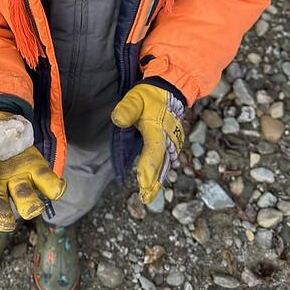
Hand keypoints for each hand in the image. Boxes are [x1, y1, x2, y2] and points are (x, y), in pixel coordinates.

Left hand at [111, 84, 184, 203]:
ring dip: (157, 181)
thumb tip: (118, 119)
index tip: (143, 182)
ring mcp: (172, 143)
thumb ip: (128, 108)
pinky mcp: (172, 146)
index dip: (148, 166)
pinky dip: (160, 174)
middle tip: (144, 198)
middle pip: (161, 164)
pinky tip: (153, 186)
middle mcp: (168, 139)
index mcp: (158, 129)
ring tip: (147, 197)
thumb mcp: (136, 97)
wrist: (170, 92)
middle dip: (153, 182)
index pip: (153, 150)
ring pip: (165, 166)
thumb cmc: (150, 96)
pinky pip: (166, 163)